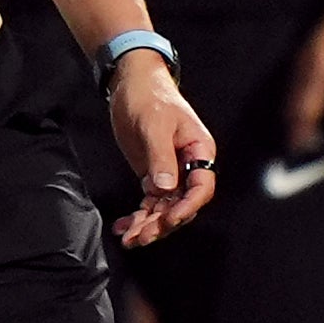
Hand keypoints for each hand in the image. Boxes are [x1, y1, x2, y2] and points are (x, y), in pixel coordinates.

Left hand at [106, 51, 218, 246]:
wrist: (133, 83)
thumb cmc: (149, 96)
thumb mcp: (154, 125)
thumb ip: (161, 157)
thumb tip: (165, 189)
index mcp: (200, 152)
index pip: (201, 187)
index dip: (187, 207)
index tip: (168, 219)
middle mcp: (189, 166)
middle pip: (182, 204)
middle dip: (162, 223)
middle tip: (141, 237)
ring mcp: (171, 172)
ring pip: (164, 208)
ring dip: (148, 225)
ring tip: (128, 239)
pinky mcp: (153, 174)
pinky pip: (149, 202)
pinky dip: (137, 216)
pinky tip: (122, 227)